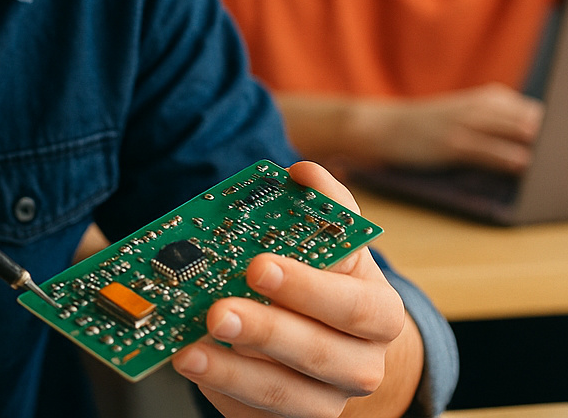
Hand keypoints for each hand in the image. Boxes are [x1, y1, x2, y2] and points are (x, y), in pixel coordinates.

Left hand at [174, 163, 417, 417]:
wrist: (340, 344)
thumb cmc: (330, 280)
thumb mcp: (335, 241)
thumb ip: (323, 204)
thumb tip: (303, 172)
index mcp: (379, 314)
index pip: (351, 306)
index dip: (306, 289)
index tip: (258, 266)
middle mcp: (361, 365)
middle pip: (317, 355)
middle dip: (264, 331)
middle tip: (216, 311)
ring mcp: (326, 402)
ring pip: (286, 396)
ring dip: (233, 372)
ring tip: (187, 350)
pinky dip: (225, 395)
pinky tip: (193, 368)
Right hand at [356, 84, 542, 173]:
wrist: (385, 126)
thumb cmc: (431, 126)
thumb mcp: (468, 114)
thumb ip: (503, 123)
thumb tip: (542, 143)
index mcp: (492, 98)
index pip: (538, 111)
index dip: (560, 128)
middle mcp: (483, 106)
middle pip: (532, 119)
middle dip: (555, 137)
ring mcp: (466, 123)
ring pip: (514, 130)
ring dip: (538, 144)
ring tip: (562, 160)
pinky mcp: (452, 143)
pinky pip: (487, 149)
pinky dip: (507, 156)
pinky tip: (524, 165)